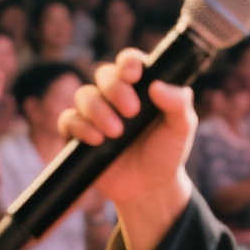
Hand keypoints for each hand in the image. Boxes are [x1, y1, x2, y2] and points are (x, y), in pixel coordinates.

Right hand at [55, 48, 198, 239]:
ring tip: (116, 133)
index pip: (129, 62)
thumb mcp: (181, 128)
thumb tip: (156, 85)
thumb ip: (178, 104)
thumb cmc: (167, 153)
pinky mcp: (78, 134)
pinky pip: (68, 120)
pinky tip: (97, 140)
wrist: (149, 188)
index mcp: (140, 86)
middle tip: (131, 112)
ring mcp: (95, 114)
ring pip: (83, 95)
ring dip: (98, 110)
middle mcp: (115, 96)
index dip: (128, 62)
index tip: (134, 74)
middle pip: (103, 74)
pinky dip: (80, 127)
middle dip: (115, 88)